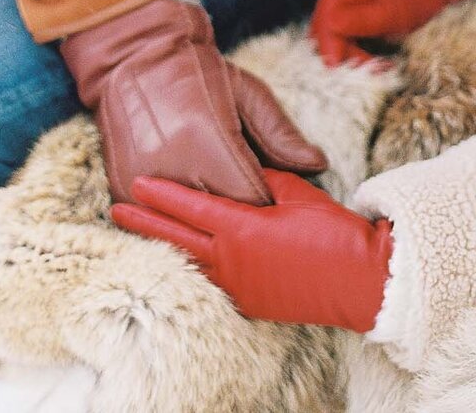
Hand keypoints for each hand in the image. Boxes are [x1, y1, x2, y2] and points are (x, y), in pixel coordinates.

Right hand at [60, 0, 327, 204]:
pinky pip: (161, 217)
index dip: (268, 197)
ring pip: (190, 221)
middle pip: (220, 216)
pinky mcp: (119, 186)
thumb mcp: (248, 93)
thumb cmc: (200, 72)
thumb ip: (281, 134)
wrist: (137, 55)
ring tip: (221, 186)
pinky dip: (181, 210)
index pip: (249, 197)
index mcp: (204, 135)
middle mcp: (168, 162)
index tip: (275, 188)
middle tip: (250, 186)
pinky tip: (192, 187)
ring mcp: (138, 178)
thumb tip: (318, 164)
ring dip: (210, 212)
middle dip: (242, 208)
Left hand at [111, 167, 392, 331]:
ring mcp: (238, 284)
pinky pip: (210, 281)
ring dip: (164, 246)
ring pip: (188, 262)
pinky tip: (182, 261)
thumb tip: (245, 172)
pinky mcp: (250, 302)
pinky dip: (191, 267)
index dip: (162, 194)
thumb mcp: (297, 193)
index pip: (190, 206)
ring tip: (140, 234)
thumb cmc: (332, 232)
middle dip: (145, 222)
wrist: (358, 280)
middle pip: (177, 237)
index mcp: (240, 227)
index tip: (138, 183)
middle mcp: (230, 259)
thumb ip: (264, 180)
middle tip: (117, 209)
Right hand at [309, 0, 472, 68]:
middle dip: (337, 50)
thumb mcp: (391, 15)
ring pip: (329, 36)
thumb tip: (330, 25)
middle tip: (360, 67)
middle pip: (323, 24)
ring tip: (370, 65)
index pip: (326, 11)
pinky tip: (366, 62)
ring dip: (345, 55)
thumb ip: (362, 19)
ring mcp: (344, 8)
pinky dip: (349, 55)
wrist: (426, 6)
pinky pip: (338, 41)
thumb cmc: (412, 9)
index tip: (336, 64)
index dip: (327, 39)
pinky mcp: (347, 22)